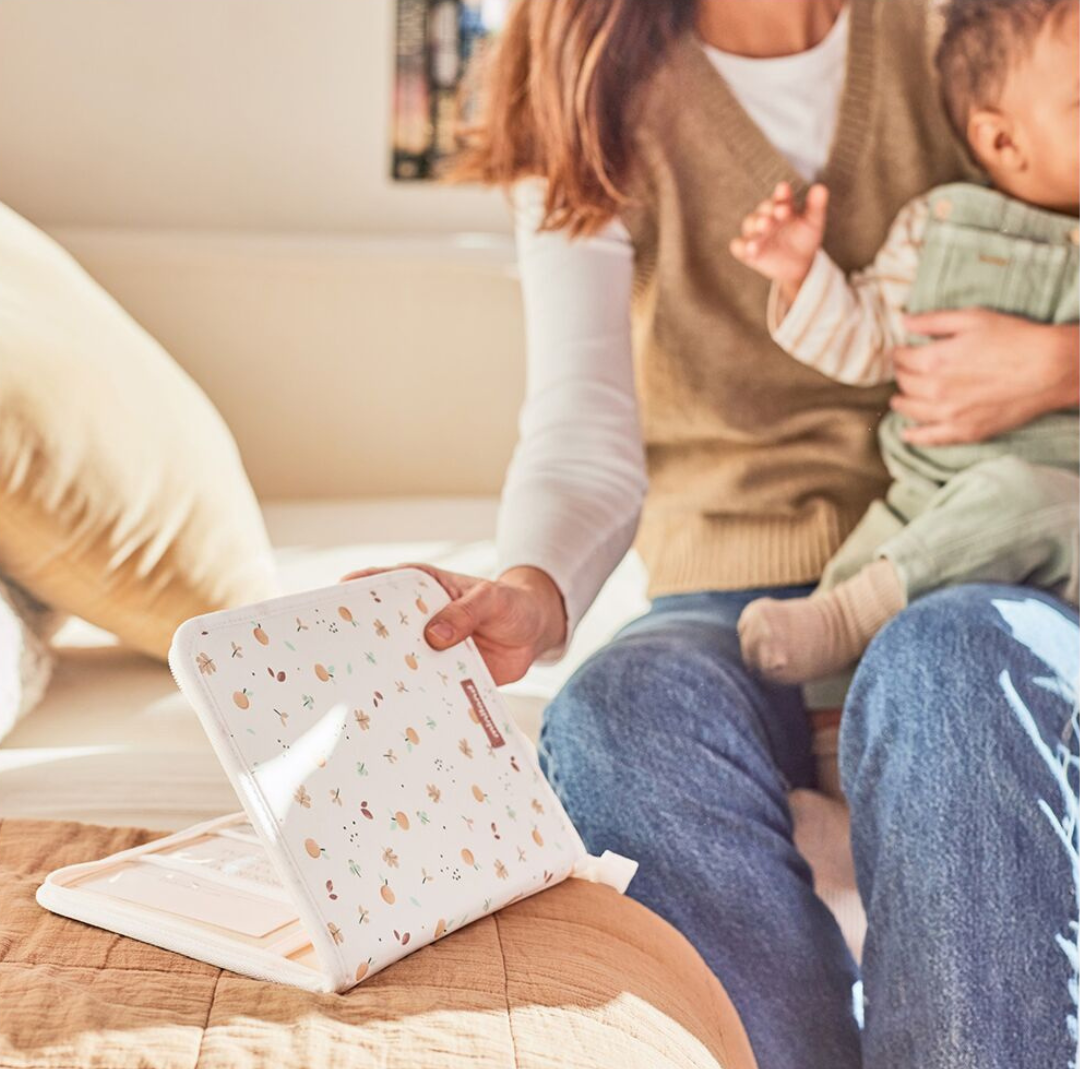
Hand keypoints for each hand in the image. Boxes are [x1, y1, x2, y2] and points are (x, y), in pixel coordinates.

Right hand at [340, 563, 566, 684]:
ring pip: (394, 666)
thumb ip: (465, 613)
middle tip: (331, 667)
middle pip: (375, 633)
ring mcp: (424, 651)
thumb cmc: (508, 603)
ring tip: (357, 702)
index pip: (374, 588)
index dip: (348, 598)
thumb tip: (433, 635)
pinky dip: (411, 704)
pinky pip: (421, 691)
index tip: (325, 614)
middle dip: (354, 648)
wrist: (534, 633)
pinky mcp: (439, 678)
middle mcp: (413, 621)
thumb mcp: (491, 599)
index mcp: (418, 589)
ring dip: (381, 682)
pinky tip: (399, 722)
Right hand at [729, 181, 828, 302]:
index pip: (780, 197)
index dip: (782, 194)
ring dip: (755, 225)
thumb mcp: (813, 222)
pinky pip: (738, 246)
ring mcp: (755, 233)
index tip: (784, 189)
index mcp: (781, 206)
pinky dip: (742, 246)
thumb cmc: (804, 238)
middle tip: (777, 211)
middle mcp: (765, 216)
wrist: (799, 264)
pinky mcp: (747, 251)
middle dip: (768, 209)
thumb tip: (821, 188)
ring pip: (749, 224)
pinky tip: (750, 248)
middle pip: (763, 209)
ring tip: (763, 226)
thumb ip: (816, 206)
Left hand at [892, 309, 1078, 445]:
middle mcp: (936, 389)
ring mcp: (949, 414)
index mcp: (935, 359)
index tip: (901, 352)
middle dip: (901, 375)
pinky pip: (930, 438)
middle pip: (905, 384)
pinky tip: (906, 433)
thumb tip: (904, 321)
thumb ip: (933, 321)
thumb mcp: (972, 319)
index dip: (899, 353)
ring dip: (902, 402)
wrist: (1050, 369)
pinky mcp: (965, 431)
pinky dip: (914, 436)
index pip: (902, 359)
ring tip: (899, 398)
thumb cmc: (1014, 339)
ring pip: (911, 410)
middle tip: (904, 371)